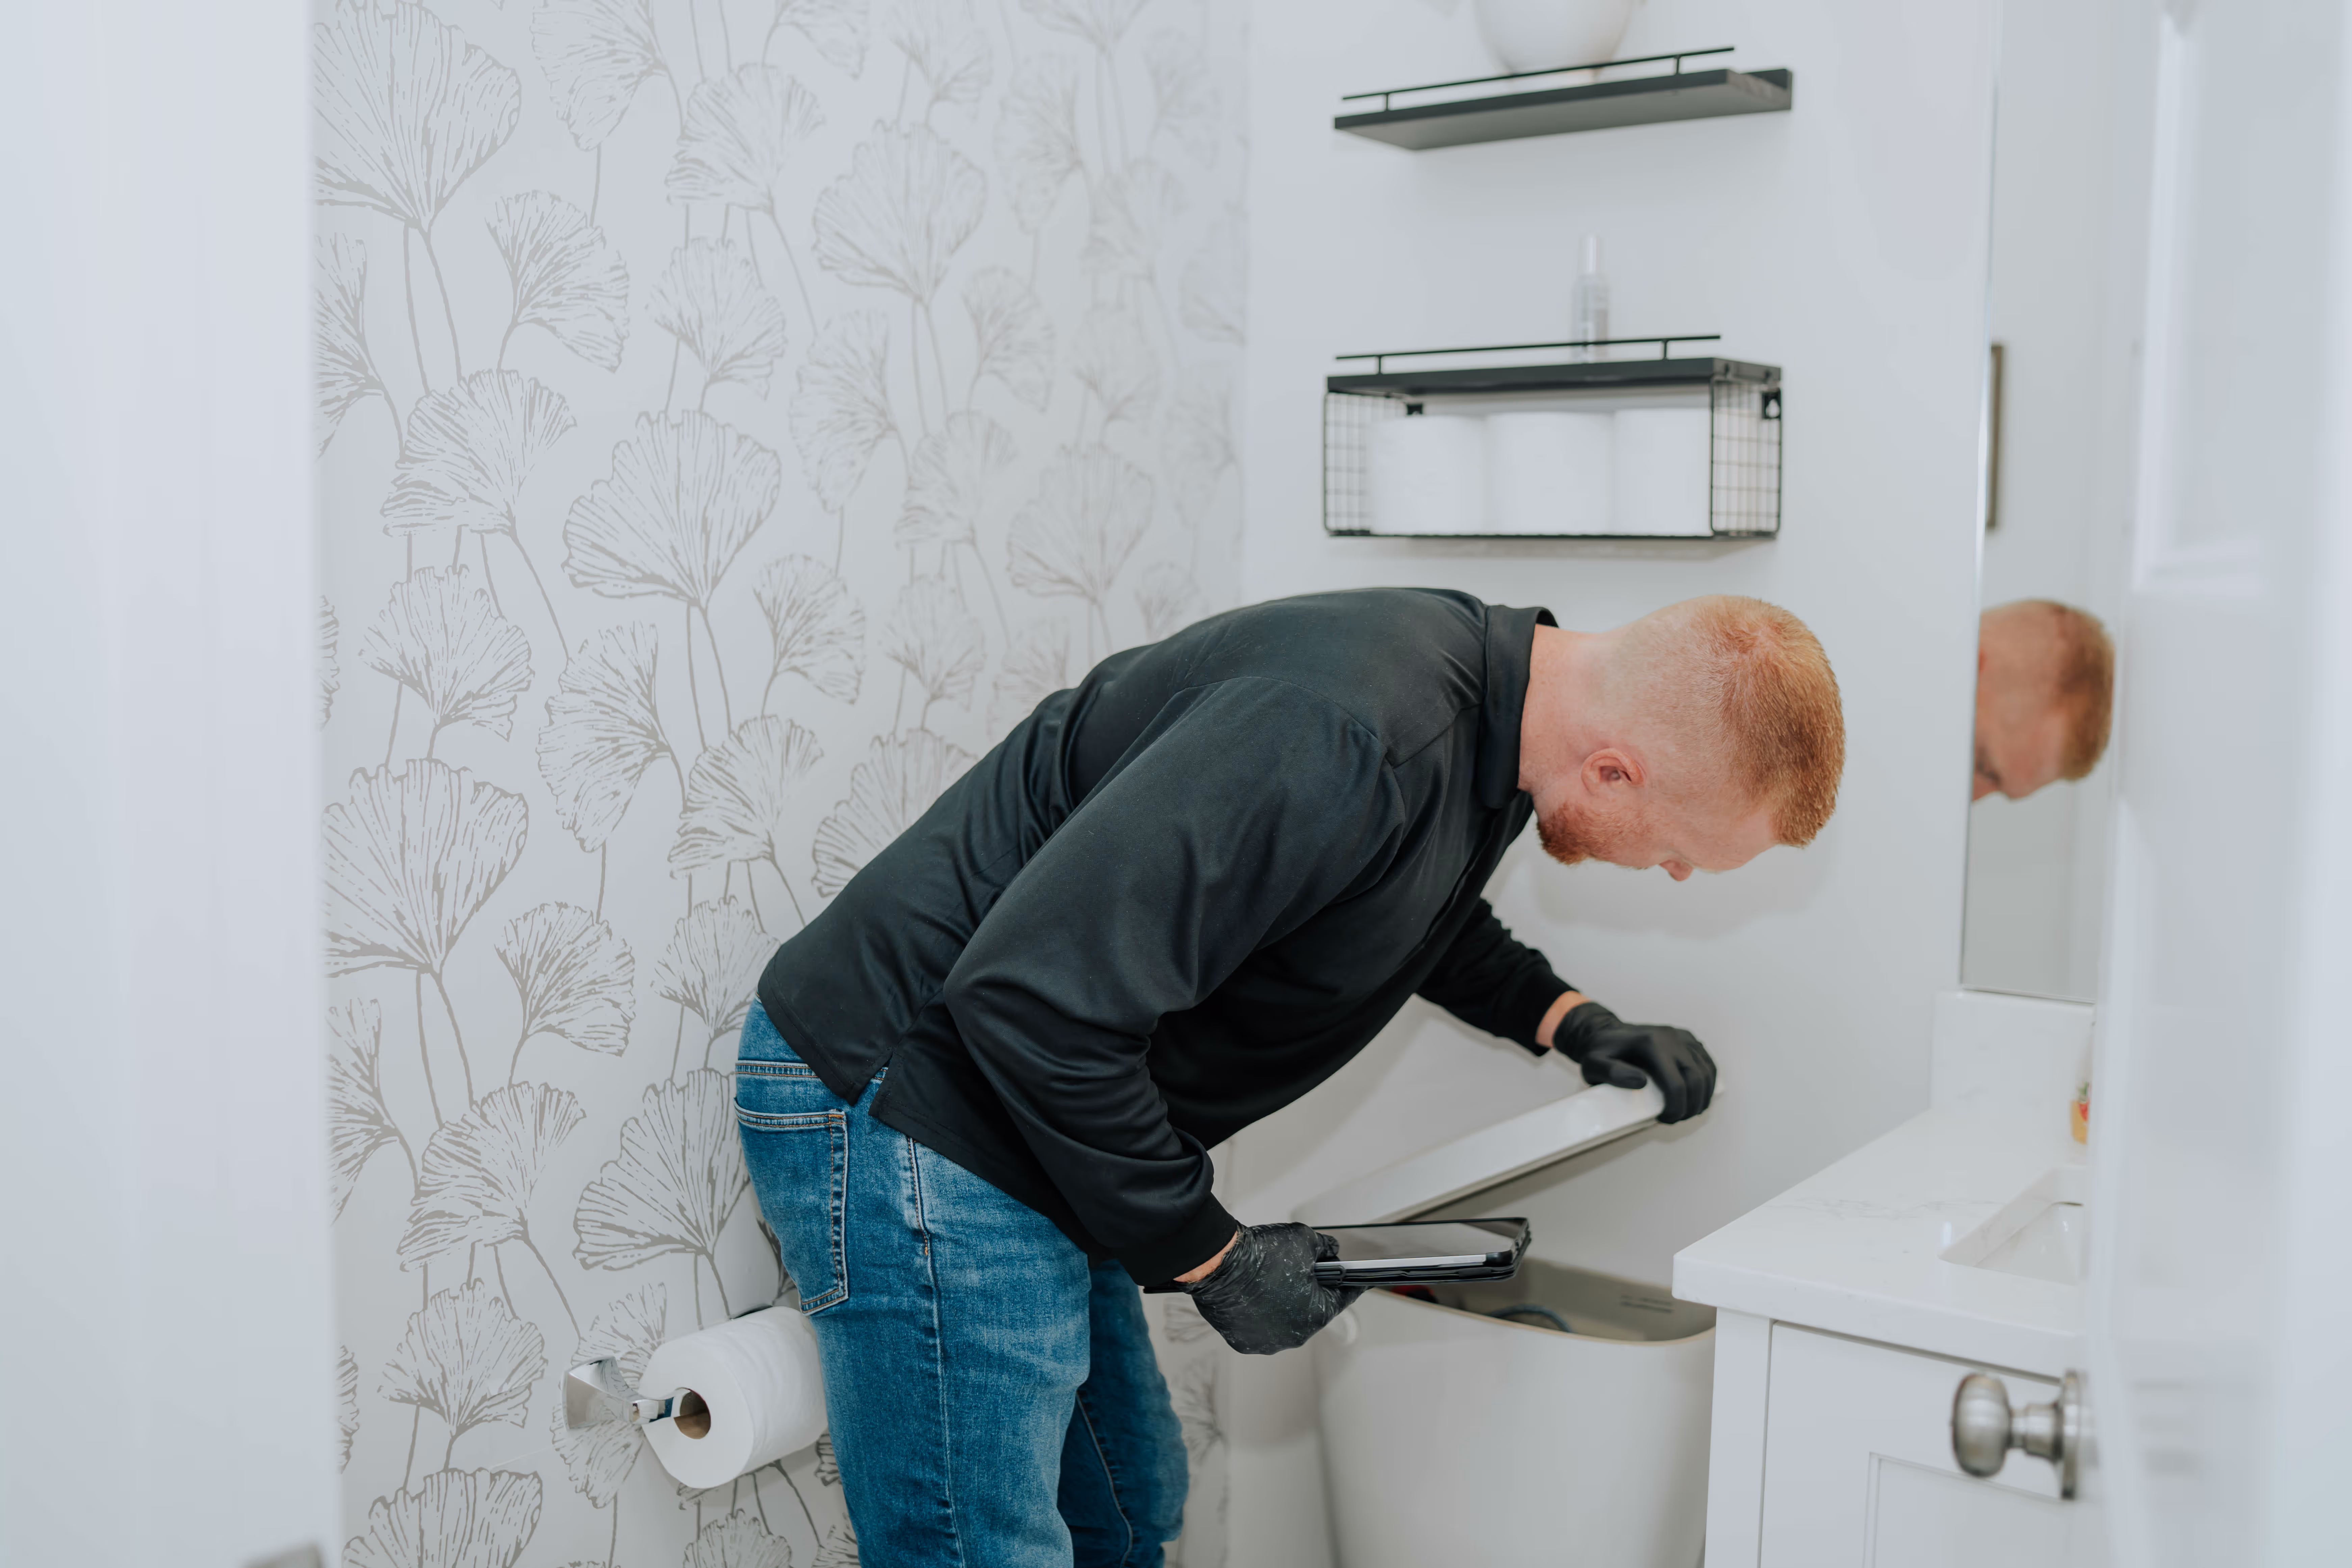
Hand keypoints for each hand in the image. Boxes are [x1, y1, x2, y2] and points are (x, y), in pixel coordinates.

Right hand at [1175, 1223, 1363, 1354]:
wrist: (1218, 1263)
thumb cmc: (1261, 1255)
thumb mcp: (1305, 1239)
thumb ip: (1325, 1247)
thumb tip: (1331, 1251)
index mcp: (1316, 1315)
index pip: (1342, 1298)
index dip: (1348, 1284)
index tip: (1356, 1280)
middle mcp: (1293, 1336)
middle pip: (1311, 1311)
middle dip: (1310, 1291)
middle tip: (1301, 1271)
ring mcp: (1267, 1342)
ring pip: (1283, 1321)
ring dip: (1283, 1305)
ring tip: (1272, 1281)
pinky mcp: (1243, 1341)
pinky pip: (1259, 1326)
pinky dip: (1260, 1313)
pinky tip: (1254, 1294)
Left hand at [1553, 1001, 1717, 1122]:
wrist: (1604, 1031)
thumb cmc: (1599, 1051)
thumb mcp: (1594, 1064)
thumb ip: (1612, 1073)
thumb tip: (1640, 1082)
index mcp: (1651, 1044)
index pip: (1676, 1084)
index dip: (1676, 1108)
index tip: (1666, 1119)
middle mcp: (1671, 1038)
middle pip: (1697, 1079)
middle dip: (1692, 1105)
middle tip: (1678, 1118)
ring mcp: (1681, 1036)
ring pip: (1706, 1071)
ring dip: (1703, 1096)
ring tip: (1689, 1111)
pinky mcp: (1686, 1038)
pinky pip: (1706, 1061)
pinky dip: (1708, 1081)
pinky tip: (1699, 1095)